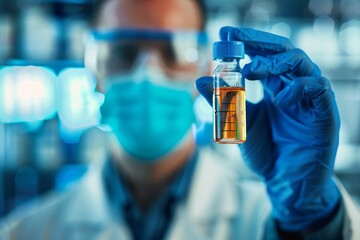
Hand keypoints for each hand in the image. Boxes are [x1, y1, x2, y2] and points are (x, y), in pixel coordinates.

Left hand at [196, 27, 340, 230]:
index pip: (264, 55)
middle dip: (259, 42)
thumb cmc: (265, 152)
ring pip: (302, 64)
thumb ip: (223, 102)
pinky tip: (279, 99)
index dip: (247, 42)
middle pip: (283, 52)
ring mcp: (310, 99)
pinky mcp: (325, 114)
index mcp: (274, 88)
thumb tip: (199, 81)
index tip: (224, 34)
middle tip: (235, 39)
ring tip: (252, 69)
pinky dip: (298, 88)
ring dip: (275, 62)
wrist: (284, 182)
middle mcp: (293, 88)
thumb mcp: (238, 124)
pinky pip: (318, 89)